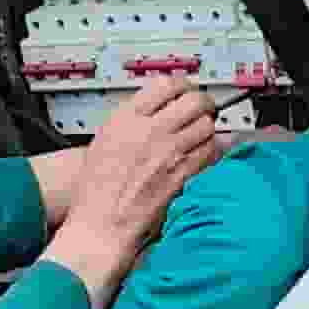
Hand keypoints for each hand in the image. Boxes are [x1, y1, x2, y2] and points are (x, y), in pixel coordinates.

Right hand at [40, 85, 227, 306]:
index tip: (185, 92)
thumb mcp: (105, 141)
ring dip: (207, 128)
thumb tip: (158, 110)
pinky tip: (201, 156)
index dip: (181, 86)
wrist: (102, 223)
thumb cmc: (98, 191)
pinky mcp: (183, 174)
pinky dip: (210, 151)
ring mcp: (169, 152)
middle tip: (202, 110)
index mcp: (126, 118)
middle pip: (193, 100)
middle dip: (202, 103)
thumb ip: (132, 121)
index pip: (166, 85)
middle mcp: (149, 131)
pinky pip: (210, 152)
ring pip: (206, 125)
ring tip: (200, 135)